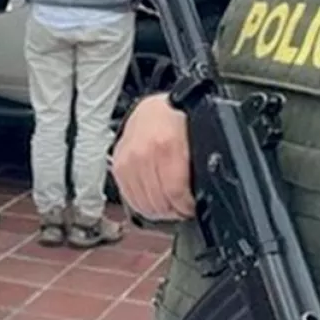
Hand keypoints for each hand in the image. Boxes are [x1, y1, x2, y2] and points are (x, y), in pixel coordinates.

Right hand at [111, 92, 195, 220]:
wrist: (155, 109)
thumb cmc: (177, 122)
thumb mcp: (195, 139)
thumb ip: (196, 167)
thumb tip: (201, 194)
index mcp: (166, 146)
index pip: (176, 193)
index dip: (187, 206)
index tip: (192, 207)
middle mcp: (142, 154)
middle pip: (158, 201)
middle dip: (174, 210)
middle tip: (182, 208)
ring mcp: (126, 160)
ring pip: (143, 203)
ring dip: (159, 210)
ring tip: (169, 206)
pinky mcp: (118, 166)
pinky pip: (129, 197)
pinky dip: (142, 204)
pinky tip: (154, 200)